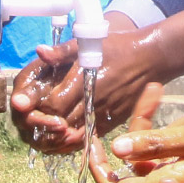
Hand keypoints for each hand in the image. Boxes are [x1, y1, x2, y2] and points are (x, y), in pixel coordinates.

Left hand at [9, 28, 158, 151]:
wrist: (151, 59)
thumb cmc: (119, 47)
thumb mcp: (91, 42)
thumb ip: (63, 51)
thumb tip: (40, 52)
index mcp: (85, 81)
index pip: (55, 104)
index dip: (40, 107)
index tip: (33, 104)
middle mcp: (93, 101)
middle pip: (62, 122)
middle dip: (45, 123)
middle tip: (34, 120)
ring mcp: (104, 113)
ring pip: (75, 135)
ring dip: (58, 136)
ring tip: (46, 131)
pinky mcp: (112, 121)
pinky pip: (90, 137)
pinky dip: (75, 140)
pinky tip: (65, 136)